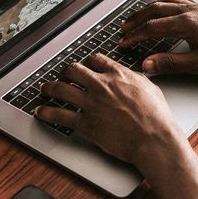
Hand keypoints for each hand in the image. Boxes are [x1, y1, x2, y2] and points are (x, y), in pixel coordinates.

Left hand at [35, 53, 182, 164]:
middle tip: (61, 76)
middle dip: (64, 72)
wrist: (153, 138)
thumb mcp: (150, 88)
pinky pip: (60, 116)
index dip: (87, 63)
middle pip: (74, 70)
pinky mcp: (86, 123)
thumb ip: (136, 80)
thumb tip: (133, 77)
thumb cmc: (157, 117)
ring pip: (61, 89)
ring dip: (49, 88)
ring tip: (44, 89)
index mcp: (118, 75)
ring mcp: (92, 104)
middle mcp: (102, 85)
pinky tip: (41, 112)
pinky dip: (47, 113)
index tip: (84, 66)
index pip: (96, 60)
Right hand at [120, 0, 197, 75]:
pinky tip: (167, 8)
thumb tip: (148, 64)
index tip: (123, 42)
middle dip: (137, 19)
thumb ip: (171, 64)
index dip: (135, 36)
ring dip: (149, 9)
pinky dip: (166, 4)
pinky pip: (179, 2)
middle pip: (155, 11)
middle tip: (124, 27)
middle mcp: (190, 12)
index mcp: (186, 24)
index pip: (152, 28)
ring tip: (139, 16)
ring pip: (167, 3)